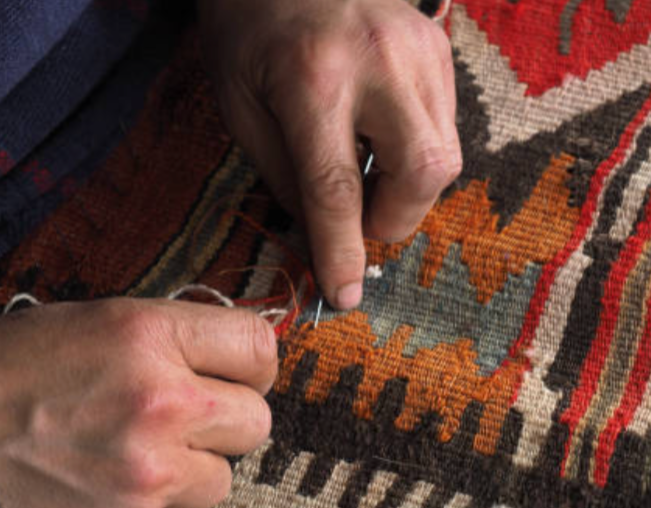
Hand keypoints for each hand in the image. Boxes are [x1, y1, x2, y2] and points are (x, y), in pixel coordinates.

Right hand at [0, 299, 276, 507]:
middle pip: (257, 421)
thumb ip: (172, 341)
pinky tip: (98, 493)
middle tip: (182, 422)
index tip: (238, 377)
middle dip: (225, 423)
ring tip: (126, 460)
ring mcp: (149, 473)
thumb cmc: (6, 373)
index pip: (259, 346)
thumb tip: (233, 360)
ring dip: (187, 473)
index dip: (253, 365)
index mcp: (149, 336)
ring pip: (221, 479)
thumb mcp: (93, 325)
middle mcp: (162, 402)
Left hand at [198, 0, 460, 309]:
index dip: (343, 252)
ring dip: (404, 192)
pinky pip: (443, 130)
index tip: (345, 296)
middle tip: (356, 219)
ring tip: (364, 176)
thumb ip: (287, 180)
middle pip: (421, 174)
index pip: (338, 190)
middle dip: (392, 220)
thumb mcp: (242, 112)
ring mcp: (421, 50)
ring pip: (443, 159)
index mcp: (313, 80)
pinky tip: (380, 140)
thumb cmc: (247, 34)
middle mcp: (380, 62)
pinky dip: (413, 158)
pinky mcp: (440, 49)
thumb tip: (326, 237)